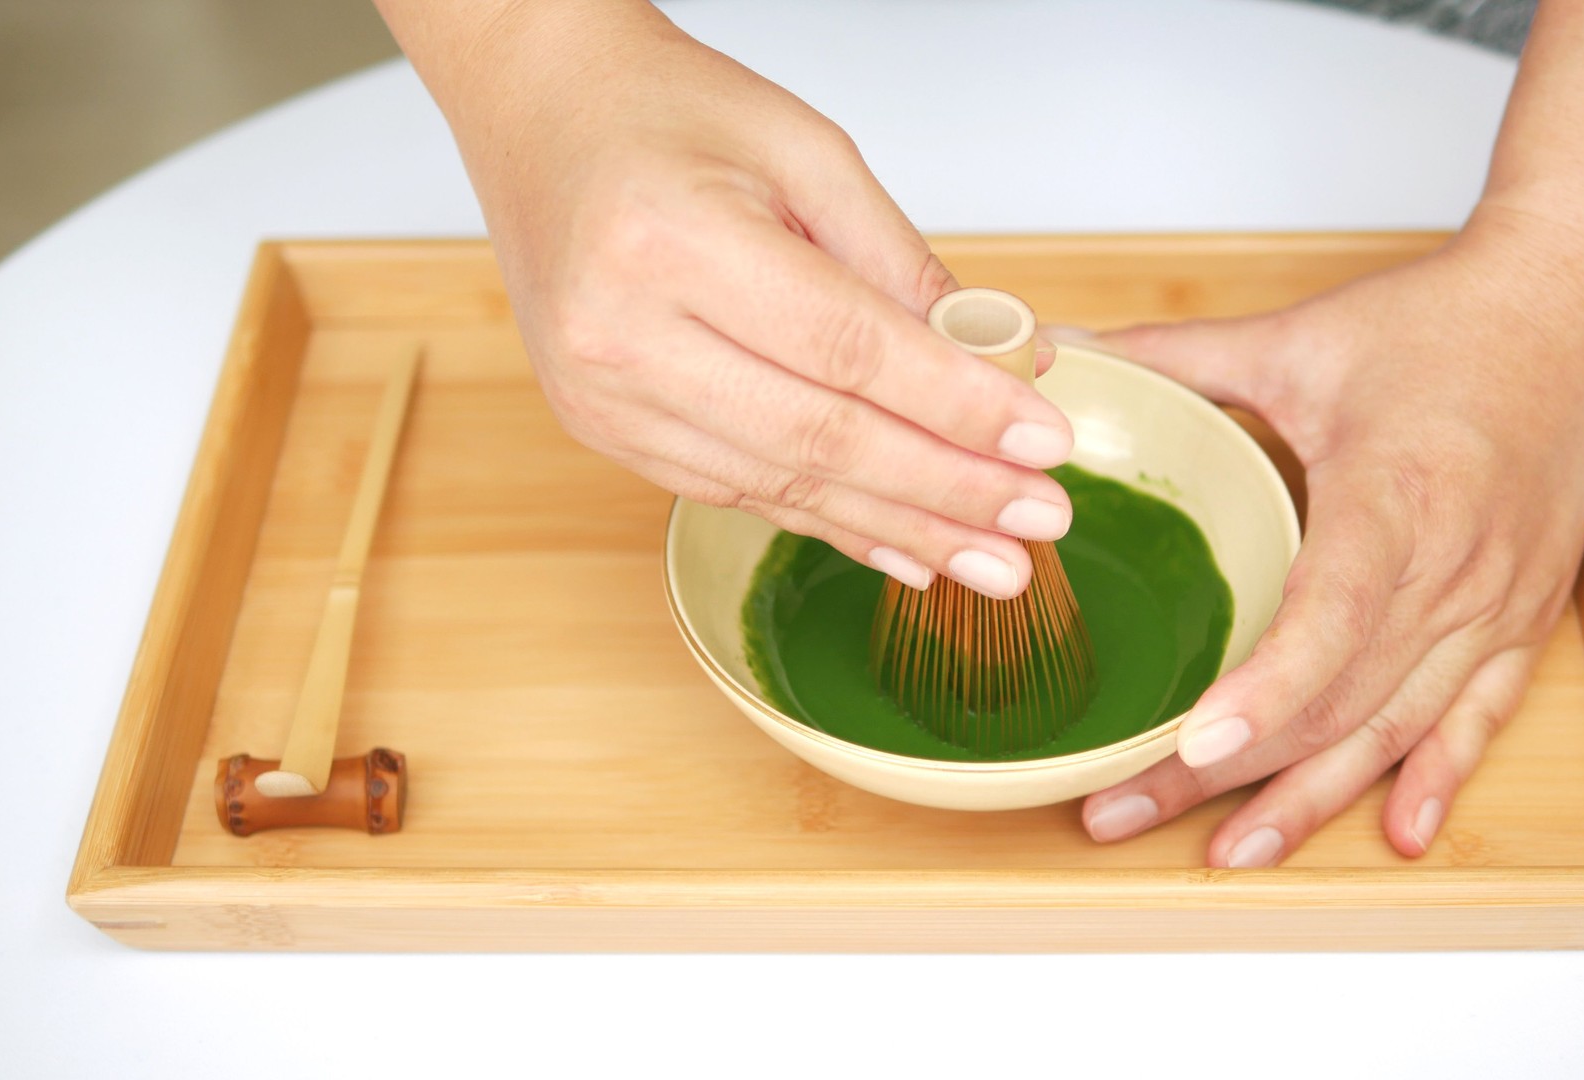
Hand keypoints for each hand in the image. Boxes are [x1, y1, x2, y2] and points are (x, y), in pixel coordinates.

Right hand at [404, 3, 1073, 598]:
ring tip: (993, 560)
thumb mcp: (807, 151)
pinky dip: (832, 523)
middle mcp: (620, 332)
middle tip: (1039, 522)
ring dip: (900, 528)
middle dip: (945, 489)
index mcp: (668, 240)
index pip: (848, 349)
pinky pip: (740, 491)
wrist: (539, 115)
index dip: (956, 406)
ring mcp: (603, 397)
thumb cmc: (665, 112)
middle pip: (819, 437)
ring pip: (783, 483)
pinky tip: (903, 548)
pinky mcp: (605, 430)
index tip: (1044, 442)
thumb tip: (1009, 361)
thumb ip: (903, 265)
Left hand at [1078, 214, 1583, 865]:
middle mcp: (1456, 564)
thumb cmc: (1442, 321)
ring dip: (1312, 797)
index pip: (1329, 614)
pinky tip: (1396, 833)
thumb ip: (1173, 356)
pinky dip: (1436, 778)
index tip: (1193, 747)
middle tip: (1124, 810)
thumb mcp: (1297, 338)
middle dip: (1229, 772)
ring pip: (1397, 725)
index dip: (1265, 690)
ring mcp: (1498, 600)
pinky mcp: (1525, 612)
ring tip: (1230, 853)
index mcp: (1396, 495)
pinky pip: (1479, 716)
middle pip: (1338, 697)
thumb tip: (1058, 354)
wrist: (1575, 301)